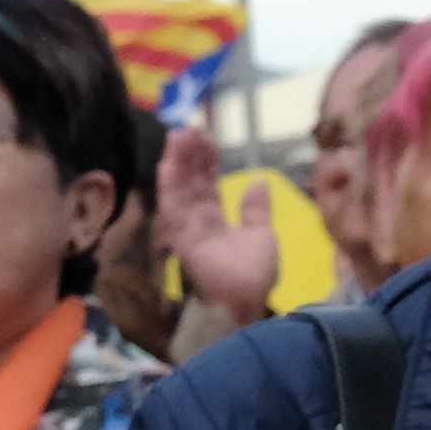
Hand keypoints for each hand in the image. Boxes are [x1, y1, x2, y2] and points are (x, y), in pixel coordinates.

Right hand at [162, 121, 283, 326]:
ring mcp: (188, 230)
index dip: (205, 160)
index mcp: (214, 220)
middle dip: (188, 155)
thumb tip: (258, 181)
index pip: (206, 183)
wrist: (247, 303)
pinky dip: (170, 188)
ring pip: (180, 190)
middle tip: (187, 127)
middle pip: (190, 182)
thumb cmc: (253, 276)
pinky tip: (168, 165)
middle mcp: (197, 221)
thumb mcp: (262, 235)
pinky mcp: (183, 240)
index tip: (205, 135)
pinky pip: (174, 210)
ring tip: (178, 136)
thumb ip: (256, 210)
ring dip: (177, 163)